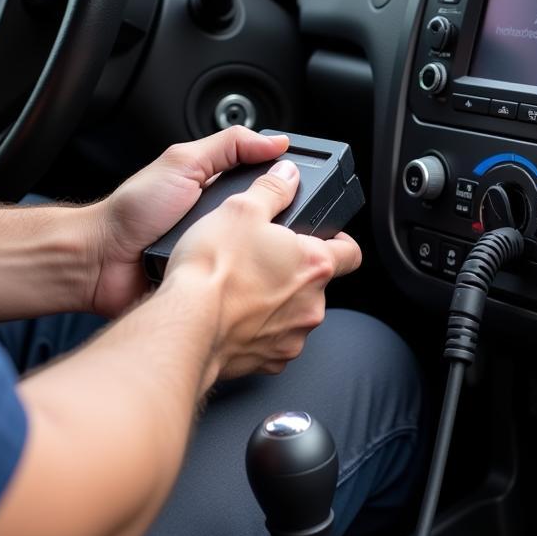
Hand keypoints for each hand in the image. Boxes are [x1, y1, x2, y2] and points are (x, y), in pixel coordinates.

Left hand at [87, 127, 289, 316]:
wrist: (101, 261)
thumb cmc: (132, 212)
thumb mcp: (182, 163)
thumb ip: (228, 146)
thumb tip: (275, 141)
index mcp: (218, 189)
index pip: (265, 182)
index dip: (285, 182)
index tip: (300, 184)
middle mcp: (221, 222)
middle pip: (267, 221)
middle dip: (273, 223)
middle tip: (274, 222)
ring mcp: (217, 255)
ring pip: (257, 255)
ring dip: (256, 254)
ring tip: (253, 249)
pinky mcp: (211, 284)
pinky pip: (238, 283)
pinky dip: (239, 280)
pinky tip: (238, 276)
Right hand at [165, 159, 361, 379]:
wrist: (185, 325)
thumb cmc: (213, 271)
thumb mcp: (241, 209)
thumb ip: (273, 189)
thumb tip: (287, 174)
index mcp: (314, 264)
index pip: (351, 253)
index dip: (339, 242)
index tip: (325, 238)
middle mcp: (312, 305)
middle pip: (315, 283)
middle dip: (293, 271)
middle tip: (262, 258)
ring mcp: (292, 337)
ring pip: (293, 313)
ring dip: (275, 301)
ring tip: (242, 287)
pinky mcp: (269, 360)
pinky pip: (271, 340)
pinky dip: (257, 329)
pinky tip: (233, 314)